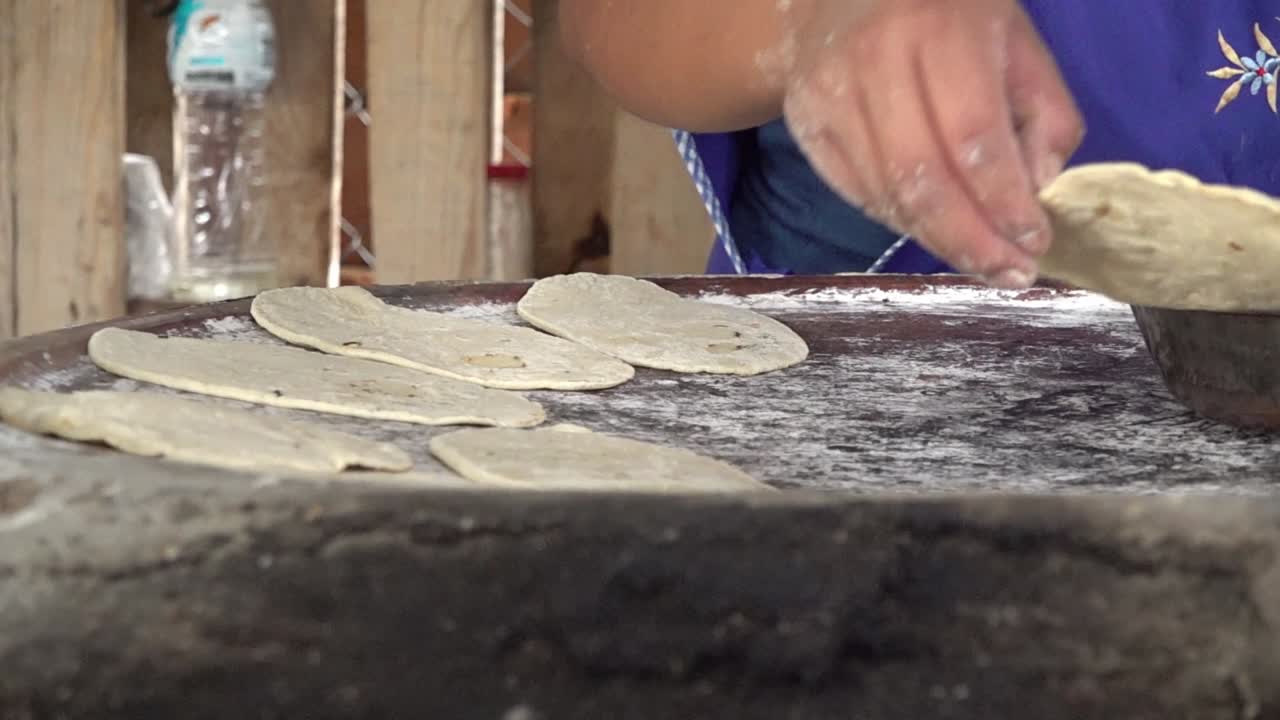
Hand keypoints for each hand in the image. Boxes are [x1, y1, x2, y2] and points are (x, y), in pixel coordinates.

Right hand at [777, 0, 1083, 286]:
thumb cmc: (947, 15)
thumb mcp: (1016, 40)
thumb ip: (1043, 112)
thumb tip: (1035, 189)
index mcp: (938, 29)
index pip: (972, 137)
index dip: (1004, 201)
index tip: (1034, 241)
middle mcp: (873, 61)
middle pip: (922, 178)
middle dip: (970, 239)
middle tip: (1008, 273)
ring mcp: (828, 94)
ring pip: (885, 194)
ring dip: (937, 239)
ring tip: (979, 260)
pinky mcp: (803, 122)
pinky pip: (854, 192)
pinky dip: (898, 221)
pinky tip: (932, 230)